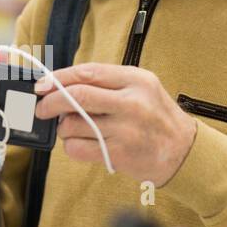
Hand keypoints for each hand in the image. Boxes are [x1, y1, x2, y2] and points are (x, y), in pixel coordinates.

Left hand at [34, 63, 196, 185]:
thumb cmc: (157, 119)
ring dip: (64, 128)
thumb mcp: (142, 89)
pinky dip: (71, 146)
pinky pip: (78, 148)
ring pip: (73, 124)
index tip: (42, 85)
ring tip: (74, 129)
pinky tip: (81, 144)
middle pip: (76, 97)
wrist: (184, 153)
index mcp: (136, 80)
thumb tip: (62, 85)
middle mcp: (131, 102)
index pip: (87, 73)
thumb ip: (108, 83)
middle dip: (51, 103)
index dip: (59, 78)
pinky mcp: (119, 153)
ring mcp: (125, 130)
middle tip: (42, 109)